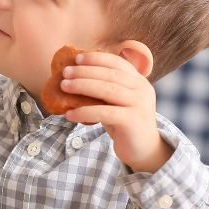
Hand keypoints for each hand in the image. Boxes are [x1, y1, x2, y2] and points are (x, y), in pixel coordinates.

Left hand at [60, 50, 173, 173]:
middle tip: (65, 72)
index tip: (77, 58)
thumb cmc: (125, 123)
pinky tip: (70, 114)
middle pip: (110, 74)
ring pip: (107, 89)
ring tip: (64, 87)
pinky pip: (104, 112)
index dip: (97, 58)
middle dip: (85, 71)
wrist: (144, 150)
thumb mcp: (116, 102)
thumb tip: (73, 78)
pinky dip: (84, 111)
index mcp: (139, 81)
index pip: (117, 62)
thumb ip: (104, 89)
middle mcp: (142, 89)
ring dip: (82, 86)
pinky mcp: (132, 121)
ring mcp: (139, 104)